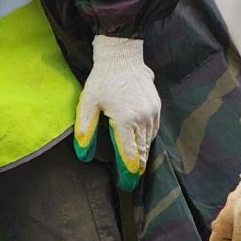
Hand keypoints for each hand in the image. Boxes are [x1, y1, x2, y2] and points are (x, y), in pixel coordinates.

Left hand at [73, 34, 160, 190]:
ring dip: (143, 153)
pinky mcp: (156, 105)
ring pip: (149, 140)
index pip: (129, 155)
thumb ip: (85, 130)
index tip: (126, 185)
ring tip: (136, 164)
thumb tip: (83, 155)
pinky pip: (154, 129)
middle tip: (132, 180)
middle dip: (137, 167)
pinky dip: (148, 138)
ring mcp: (152, 111)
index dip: (128, 173)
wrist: (122, 56)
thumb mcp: (88, 103)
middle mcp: (142, 118)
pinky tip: (141, 142)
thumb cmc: (102, 79)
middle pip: (142, 151)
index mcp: (124, 120)